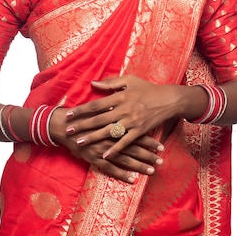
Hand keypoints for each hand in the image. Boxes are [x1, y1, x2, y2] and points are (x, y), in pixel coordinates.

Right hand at [50, 105, 163, 183]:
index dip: (149, 141)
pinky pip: (110, 169)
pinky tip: (132, 180)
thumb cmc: (82, 115)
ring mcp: (103, 150)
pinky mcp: (95, 158)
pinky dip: (121, 174)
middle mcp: (111, 138)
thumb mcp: (99, 106)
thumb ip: (113, 106)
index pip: (136, 134)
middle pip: (134, 148)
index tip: (161, 146)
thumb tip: (126, 106)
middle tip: (161, 161)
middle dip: (149, 155)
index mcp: (115, 125)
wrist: (64, 126)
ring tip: (152, 171)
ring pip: (125, 159)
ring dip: (139, 166)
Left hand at [59, 74, 180, 157]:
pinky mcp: (139, 131)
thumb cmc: (147, 88)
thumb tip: (92, 82)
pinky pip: (125, 142)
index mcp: (120, 97)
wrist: (168, 100)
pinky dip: (115, 150)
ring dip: (93, 138)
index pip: (96, 104)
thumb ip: (110, 83)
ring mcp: (132, 122)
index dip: (81, 110)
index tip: (68, 114)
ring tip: (79, 143)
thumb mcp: (129, 80)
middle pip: (98, 119)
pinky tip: (104, 155)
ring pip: (108, 132)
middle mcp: (124, 110)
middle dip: (82, 126)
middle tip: (67, 131)